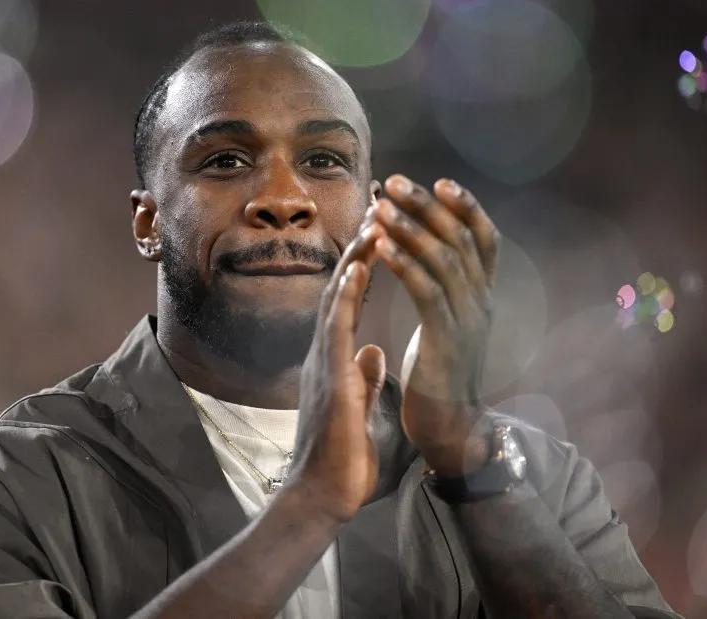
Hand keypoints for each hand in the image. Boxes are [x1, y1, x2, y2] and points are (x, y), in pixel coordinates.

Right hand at [287, 210, 388, 522]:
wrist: (322, 493)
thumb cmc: (342, 458)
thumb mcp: (361, 408)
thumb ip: (365, 377)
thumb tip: (376, 354)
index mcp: (335, 360)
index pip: (351, 303)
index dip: (365, 269)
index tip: (383, 237)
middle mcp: (325, 353)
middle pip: (343, 290)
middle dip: (361, 252)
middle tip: (379, 213)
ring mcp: (323, 361)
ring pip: (338, 299)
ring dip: (356, 261)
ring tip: (374, 226)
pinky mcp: (328, 375)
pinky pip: (337, 327)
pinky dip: (347, 295)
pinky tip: (357, 269)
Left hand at [371, 175, 499, 476]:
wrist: (450, 431)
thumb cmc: (439, 379)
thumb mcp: (448, 328)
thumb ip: (444, 293)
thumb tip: (427, 258)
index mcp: (482, 298)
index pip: (485, 240)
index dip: (466, 207)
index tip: (439, 182)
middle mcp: (482, 303)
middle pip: (461, 238)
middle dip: (427, 205)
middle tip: (394, 182)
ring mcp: (468, 320)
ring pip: (444, 259)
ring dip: (409, 227)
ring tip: (380, 206)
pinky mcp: (448, 340)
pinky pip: (427, 291)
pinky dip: (404, 264)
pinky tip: (380, 246)